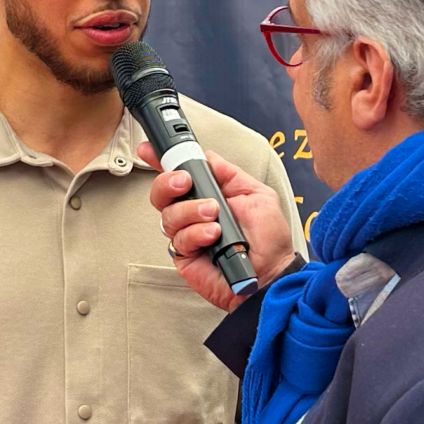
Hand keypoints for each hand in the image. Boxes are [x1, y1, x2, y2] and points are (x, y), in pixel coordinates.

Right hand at [142, 148, 298, 309]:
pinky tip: (213, 235)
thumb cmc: (269, 239)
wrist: (272, 273)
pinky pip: (179, 239)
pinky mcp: (185, 256)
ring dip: (191, 211)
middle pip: (162, 192)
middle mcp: (194, 213)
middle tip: (185, 183)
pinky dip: (196, 233)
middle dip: (168, 182)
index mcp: (210, 194)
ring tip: (213, 215)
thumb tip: (208, 157)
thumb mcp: (257, 194)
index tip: (152, 150)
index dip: (163, 161)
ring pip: (168, 215)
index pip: (180, 174)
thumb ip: (229, 174)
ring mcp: (188, 234)